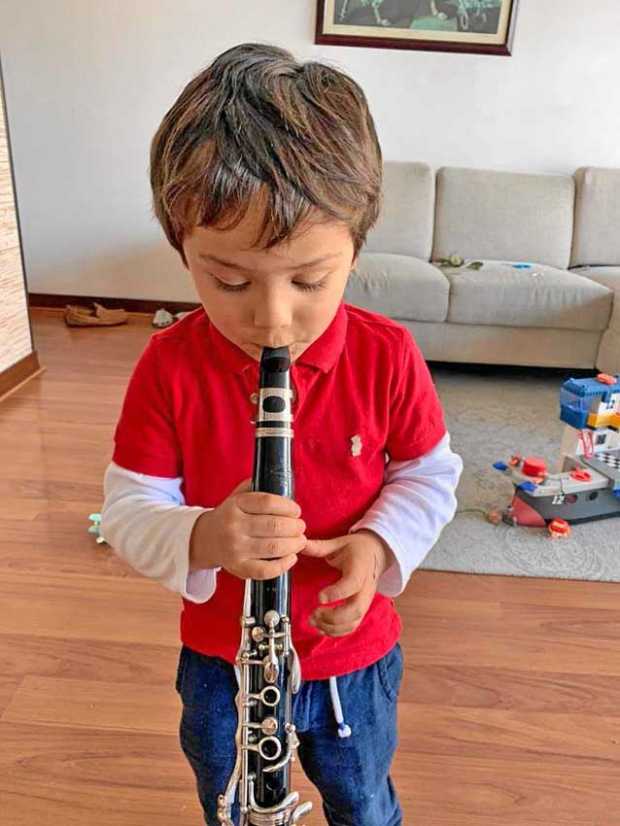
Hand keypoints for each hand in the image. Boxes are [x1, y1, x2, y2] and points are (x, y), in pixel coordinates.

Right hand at [189, 478, 306, 579]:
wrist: (206, 539)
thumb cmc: (230, 516)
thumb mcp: (238, 496)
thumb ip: (257, 487)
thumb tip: (282, 483)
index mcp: (236, 505)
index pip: (268, 503)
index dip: (288, 507)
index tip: (296, 511)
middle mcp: (234, 526)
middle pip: (274, 526)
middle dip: (295, 527)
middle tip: (301, 527)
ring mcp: (235, 549)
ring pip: (274, 547)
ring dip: (294, 544)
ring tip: (300, 541)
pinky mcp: (238, 568)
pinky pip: (266, 570)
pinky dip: (284, 565)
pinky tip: (291, 557)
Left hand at [300, 530, 392, 636]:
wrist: (377, 553)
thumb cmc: (357, 548)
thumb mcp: (338, 543)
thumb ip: (319, 547)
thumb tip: (299, 543)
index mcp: (360, 569)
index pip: (353, 584)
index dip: (337, 593)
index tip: (319, 597)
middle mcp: (366, 588)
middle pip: (356, 609)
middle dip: (333, 617)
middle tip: (314, 614)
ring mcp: (365, 600)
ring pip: (354, 622)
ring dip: (333, 627)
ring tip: (314, 622)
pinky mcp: (362, 608)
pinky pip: (353, 626)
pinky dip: (337, 632)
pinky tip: (322, 628)